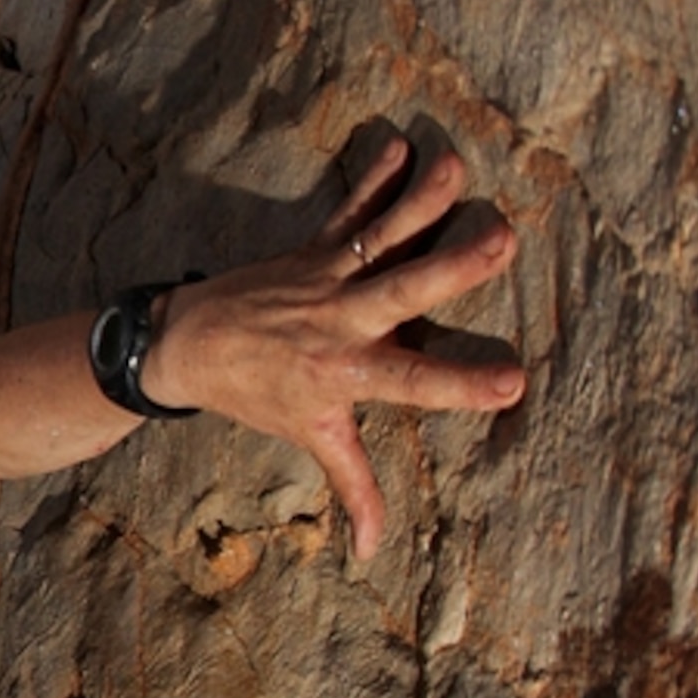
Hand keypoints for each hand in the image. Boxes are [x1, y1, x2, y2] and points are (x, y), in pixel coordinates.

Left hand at [148, 136, 525, 559]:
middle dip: (452, 267)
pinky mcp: (310, 248)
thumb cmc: (256, 395)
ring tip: (455, 168)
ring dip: (418, 202)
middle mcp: (340, 323)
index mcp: (346, 374)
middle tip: (502, 238)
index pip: (414, 382)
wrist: (184, 345)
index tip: (513, 382)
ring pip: (379, 239)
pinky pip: (349, 211)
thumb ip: (352, 487)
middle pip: (403, 292)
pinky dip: (374, 179)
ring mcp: (325, 279)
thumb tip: (371, 552)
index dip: (462, 384)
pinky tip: (401, 145)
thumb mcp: (309, 439)